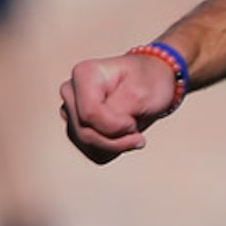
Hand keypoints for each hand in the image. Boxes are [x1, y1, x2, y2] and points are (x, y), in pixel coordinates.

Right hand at [59, 53, 178, 164]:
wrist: (154, 85)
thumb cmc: (149, 82)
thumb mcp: (142, 92)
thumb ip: (118, 109)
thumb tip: (100, 126)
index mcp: (83, 74)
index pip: (89, 114)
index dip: (115, 125)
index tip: (134, 120)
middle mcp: (71, 92)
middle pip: (85, 132)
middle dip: (117, 138)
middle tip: (136, 128)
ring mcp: (72, 111)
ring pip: (88, 145)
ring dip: (117, 144)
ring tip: (132, 129)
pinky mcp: (77, 128)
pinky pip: (93, 152)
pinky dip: (114, 149)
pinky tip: (124, 135)